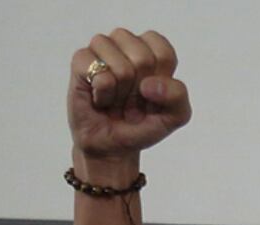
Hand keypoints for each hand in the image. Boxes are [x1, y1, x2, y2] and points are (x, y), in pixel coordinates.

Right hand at [68, 29, 190, 163]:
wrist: (112, 147)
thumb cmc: (142, 125)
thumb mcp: (176, 116)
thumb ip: (178, 95)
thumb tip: (148, 84)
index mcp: (152, 49)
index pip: (163, 52)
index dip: (159, 80)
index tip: (151, 94)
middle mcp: (127, 43)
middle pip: (143, 58)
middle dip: (138, 89)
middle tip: (130, 100)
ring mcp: (103, 48)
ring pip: (120, 65)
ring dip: (120, 92)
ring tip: (115, 98)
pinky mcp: (81, 60)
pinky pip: (100, 75)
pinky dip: (103, 94)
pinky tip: (100, 98)